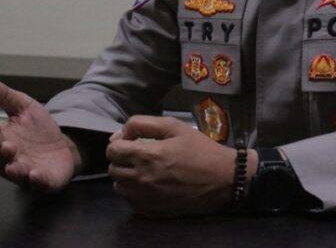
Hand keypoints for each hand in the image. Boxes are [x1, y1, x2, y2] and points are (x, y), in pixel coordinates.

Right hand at [0, 77, 79, 192]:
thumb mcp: (23, 107)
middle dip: (2, 153)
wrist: (64, 144)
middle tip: (7, 145)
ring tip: (15, 164)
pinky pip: (37, 184)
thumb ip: (3, 96)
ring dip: (15, 170)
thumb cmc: (37, 128)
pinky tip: (35, 175)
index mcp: (0, 140)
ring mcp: (25, 172)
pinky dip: (35, 180)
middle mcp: (8, 160)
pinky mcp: (42, 182)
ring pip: (16, 174)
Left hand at [106, 115, 255, 217]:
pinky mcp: (151, 211)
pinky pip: (130, 201)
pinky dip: (135, 192)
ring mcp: (145, 198)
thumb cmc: (200, 149)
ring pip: (119, 186)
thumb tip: (121, 133)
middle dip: (121, 159)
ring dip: (126, 176)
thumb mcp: (175, 126)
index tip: (131, 141)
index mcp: (147, 156)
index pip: (112, 150)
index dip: (118, 142)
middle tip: (138, 154)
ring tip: (143, 169)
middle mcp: (141, 179)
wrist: (223, 179)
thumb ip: (144, 124)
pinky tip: (151, 184)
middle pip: (113, 169)